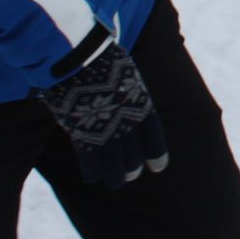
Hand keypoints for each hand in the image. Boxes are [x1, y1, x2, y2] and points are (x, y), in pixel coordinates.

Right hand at [38, 40, 168, 188]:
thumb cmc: (100, 56)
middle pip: (134, 154)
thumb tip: (127, 92)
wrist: (80, 55)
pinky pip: (90, 160)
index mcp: (141, 104)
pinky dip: (92, 170)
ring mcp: (105, 129)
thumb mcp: (125, 71)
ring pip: (114, 163)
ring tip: (115, 183)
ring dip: (114, 176)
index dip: (156, 153)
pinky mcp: (82, 133)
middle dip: (133, 167)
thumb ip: (127, 89)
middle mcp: (127, 121)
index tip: (159, 168)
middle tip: (131, 176)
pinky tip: (92, 177)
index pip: (153, 136)